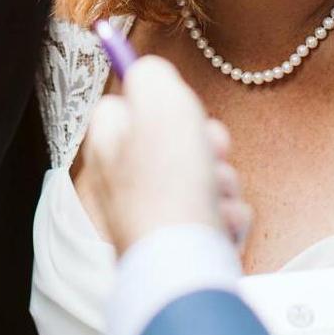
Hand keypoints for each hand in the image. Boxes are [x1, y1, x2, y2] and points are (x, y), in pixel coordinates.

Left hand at [81, 55, 250, 255]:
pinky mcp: (180, 241)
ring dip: (222, 180)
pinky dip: (225, 216)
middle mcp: (122, 177)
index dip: (160, 100)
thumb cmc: (169, 183)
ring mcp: (151, 212)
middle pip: (174, 140)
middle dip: (207, 144)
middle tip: (211, 151)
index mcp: (108, 141)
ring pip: (203, 176)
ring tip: (217, 195)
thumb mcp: (160, 101)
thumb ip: (151, 74)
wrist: (185, 265)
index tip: (180, 104)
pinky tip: (221, 223)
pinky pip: (215, 213)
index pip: (125, 101)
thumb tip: (147, 70)